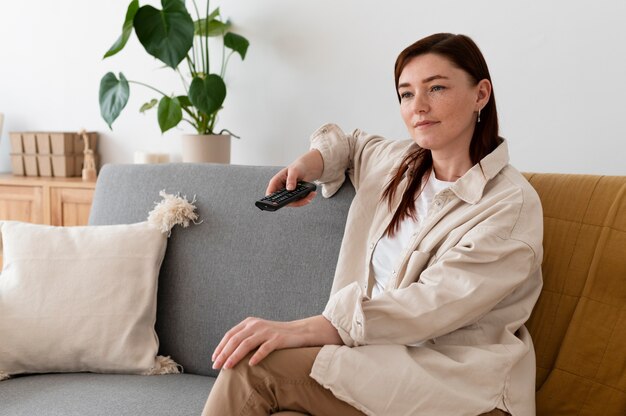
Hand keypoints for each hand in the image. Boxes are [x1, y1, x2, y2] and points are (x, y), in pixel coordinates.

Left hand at [211, 315, 341, 369]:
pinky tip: (251, 364)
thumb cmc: (276, 335)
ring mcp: (267, 331)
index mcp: (249, 322)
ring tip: (228, 367)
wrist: (299, 332)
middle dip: (224, 353)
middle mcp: (256, 324)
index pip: (230, 334)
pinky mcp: (278, 339)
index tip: (214, 359)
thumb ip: (244, 338)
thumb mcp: (258, 333)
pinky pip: (265, 348)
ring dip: (235, 356)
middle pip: (235, 339)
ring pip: (246, 344)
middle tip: (216, 366)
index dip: (220, 347)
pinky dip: (257, 356)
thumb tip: (226, 353)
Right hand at [265, 149, 323, 207]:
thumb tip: (289, 188)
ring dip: (303, 201)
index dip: (271, 200)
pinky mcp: (294, 197)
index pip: (270, 193)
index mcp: (276, 182)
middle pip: (282, 201)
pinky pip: (299, 202)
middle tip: (304, 199)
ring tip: (312, 194)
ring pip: (292, 203)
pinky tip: (312, 194)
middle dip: (294, 202)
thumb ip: (291, 179)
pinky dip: (306, 199)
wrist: (305, 169)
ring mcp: (287, 195)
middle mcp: (280, 190)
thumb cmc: (297, 167)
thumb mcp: (294, 170)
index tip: (278, 203)